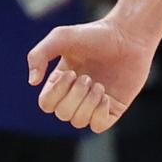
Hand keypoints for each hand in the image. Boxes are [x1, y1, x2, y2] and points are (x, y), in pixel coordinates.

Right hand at [26, 16, 156, 131]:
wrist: (129, 36)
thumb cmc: (95, 34)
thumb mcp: (61, 37)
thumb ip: (39, 55)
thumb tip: (32, 82)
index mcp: (60, 80)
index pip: (46, 104)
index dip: (56, 93)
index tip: (70, 73)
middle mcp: (75, 94)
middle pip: (62, 114)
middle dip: (74, 96)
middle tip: (87, 77)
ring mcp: (94, 103)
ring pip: (78, 121)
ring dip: (88, 103)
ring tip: (99, 85)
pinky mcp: (113, 109)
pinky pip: (97, 126)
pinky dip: (99, 114)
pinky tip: (106, 96)